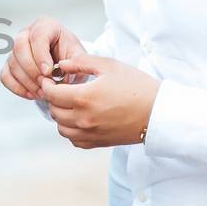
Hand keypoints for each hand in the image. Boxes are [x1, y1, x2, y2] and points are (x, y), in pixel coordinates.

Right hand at [0, 17, 87, 100]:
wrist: (65, 67)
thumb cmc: (72, 58)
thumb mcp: (79, 56)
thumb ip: (75, 61)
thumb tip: (62, 68)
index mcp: (46, 25)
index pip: (37, 36)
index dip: (41, 55)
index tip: (49, 72)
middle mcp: (27, 33)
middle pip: (19, 46)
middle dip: (32, 69)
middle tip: (45, 84)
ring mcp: (16, 49)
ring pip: (12, 63)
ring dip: (27, 81)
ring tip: (43, 92)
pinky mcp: (9, 64)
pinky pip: (5, 75)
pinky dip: (17, 87)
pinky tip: (31, 94)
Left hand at [40, 54, 158, 148]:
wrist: (159, 112)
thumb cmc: (137, 86)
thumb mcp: (109, 66)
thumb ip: (81, 62)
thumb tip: (61, 65)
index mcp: (84, 97)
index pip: (51, 94)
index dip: (48, 85)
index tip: (51, 79)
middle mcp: (83, 118)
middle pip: (54, 111)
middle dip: (54, 99)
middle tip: (62, 89)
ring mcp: (90, 133)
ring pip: (61, 128)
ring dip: (61, 115)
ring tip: (71, 104)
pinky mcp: (98, 143)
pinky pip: (74, 140)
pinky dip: (71, 130)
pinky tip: (81, 118)